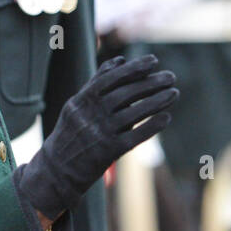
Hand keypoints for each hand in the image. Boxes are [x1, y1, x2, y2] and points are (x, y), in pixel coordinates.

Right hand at [14, 54, 176, 220]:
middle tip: (171, 77)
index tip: (153, 61)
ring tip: (174, 93)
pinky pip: (136, 136)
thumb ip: (97, 82)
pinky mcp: (109, 152)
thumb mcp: (76, 105)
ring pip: (135, 113)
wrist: (57, 171)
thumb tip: (119, 60)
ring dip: (157, 101)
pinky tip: (167, 117)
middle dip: (151, 83)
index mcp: (82, 100)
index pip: (111, 78)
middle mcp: (91, 115)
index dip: (134, 68)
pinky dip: (152, 126)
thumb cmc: (70, 133)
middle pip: (126, 94)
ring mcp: (100, 133)